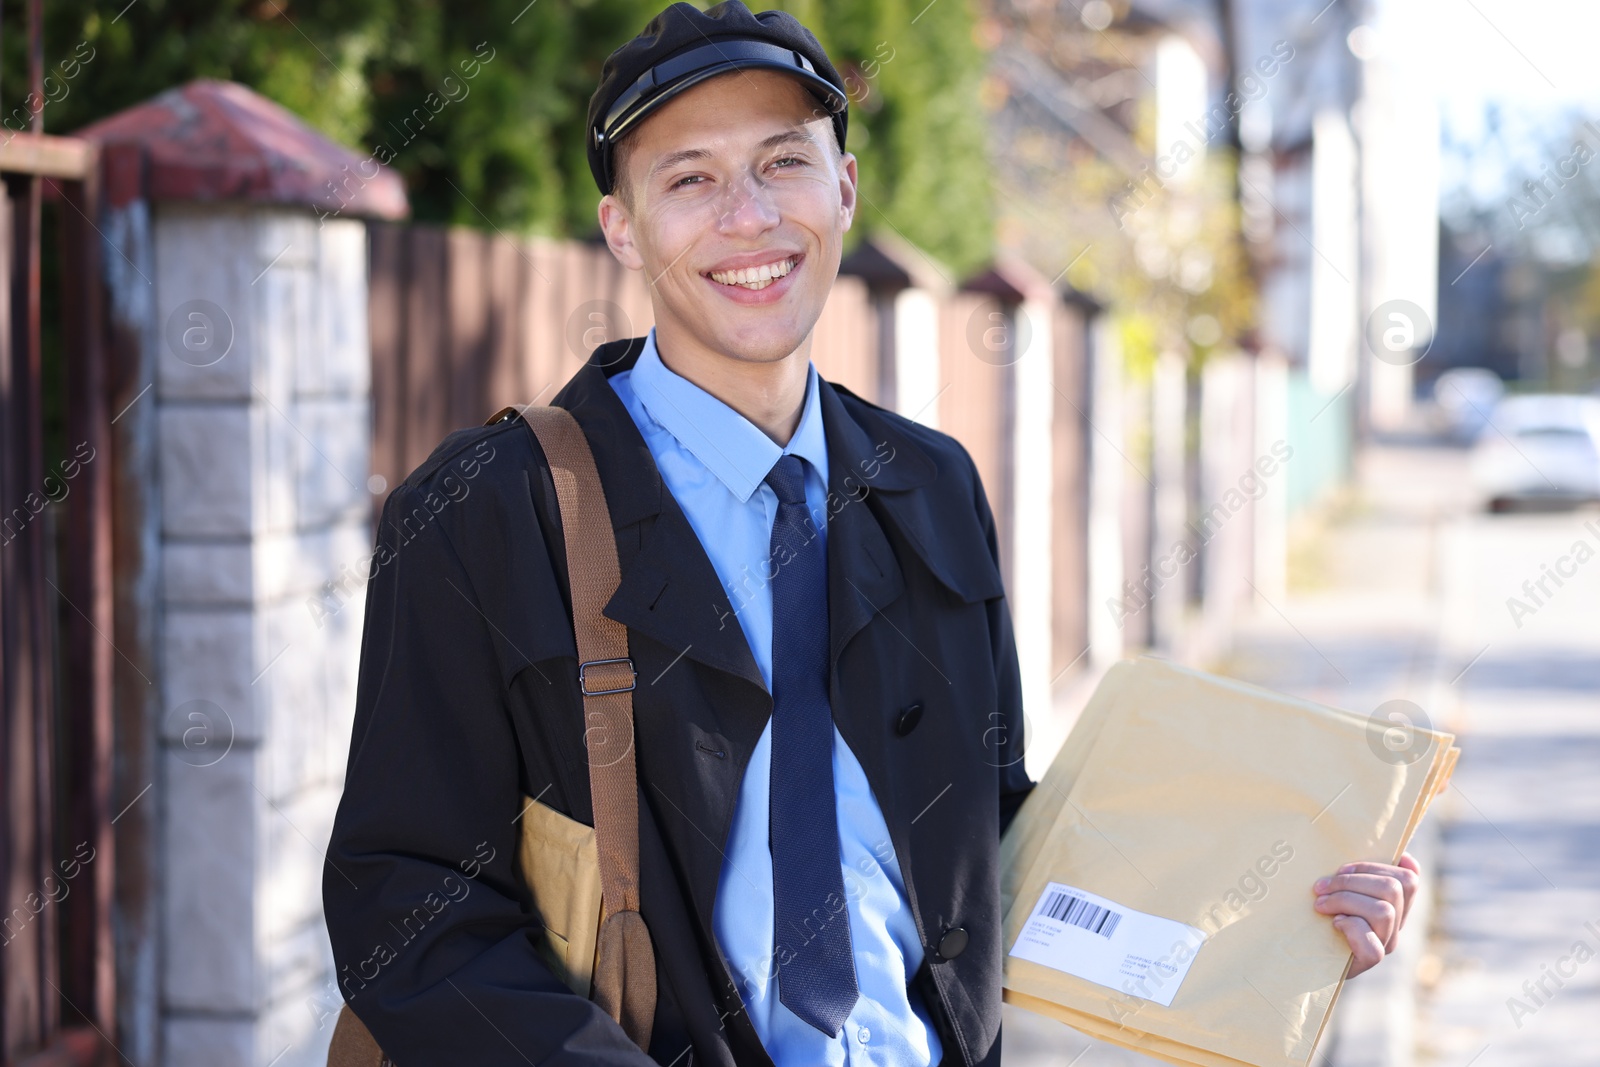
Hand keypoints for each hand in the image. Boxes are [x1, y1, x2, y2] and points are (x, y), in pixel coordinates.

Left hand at [1310, 852, 1420, 977]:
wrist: (1304, 959)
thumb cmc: (1322, 918)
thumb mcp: (1342, 891)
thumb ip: (1364, 876)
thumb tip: (1405, 857)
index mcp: (1394, 904)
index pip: (1408, 879)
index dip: (1376, 866)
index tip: (1343, 868)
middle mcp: (1395, 925)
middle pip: (1394, 889)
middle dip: (1352, 881)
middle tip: (1321, 886)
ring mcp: (1385, 944)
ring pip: (1384, 911)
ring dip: (1345, 900)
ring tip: (1321, 905)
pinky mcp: (1369, 963)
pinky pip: (1372, 945)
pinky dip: (1350, 928)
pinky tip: (1334, 925)